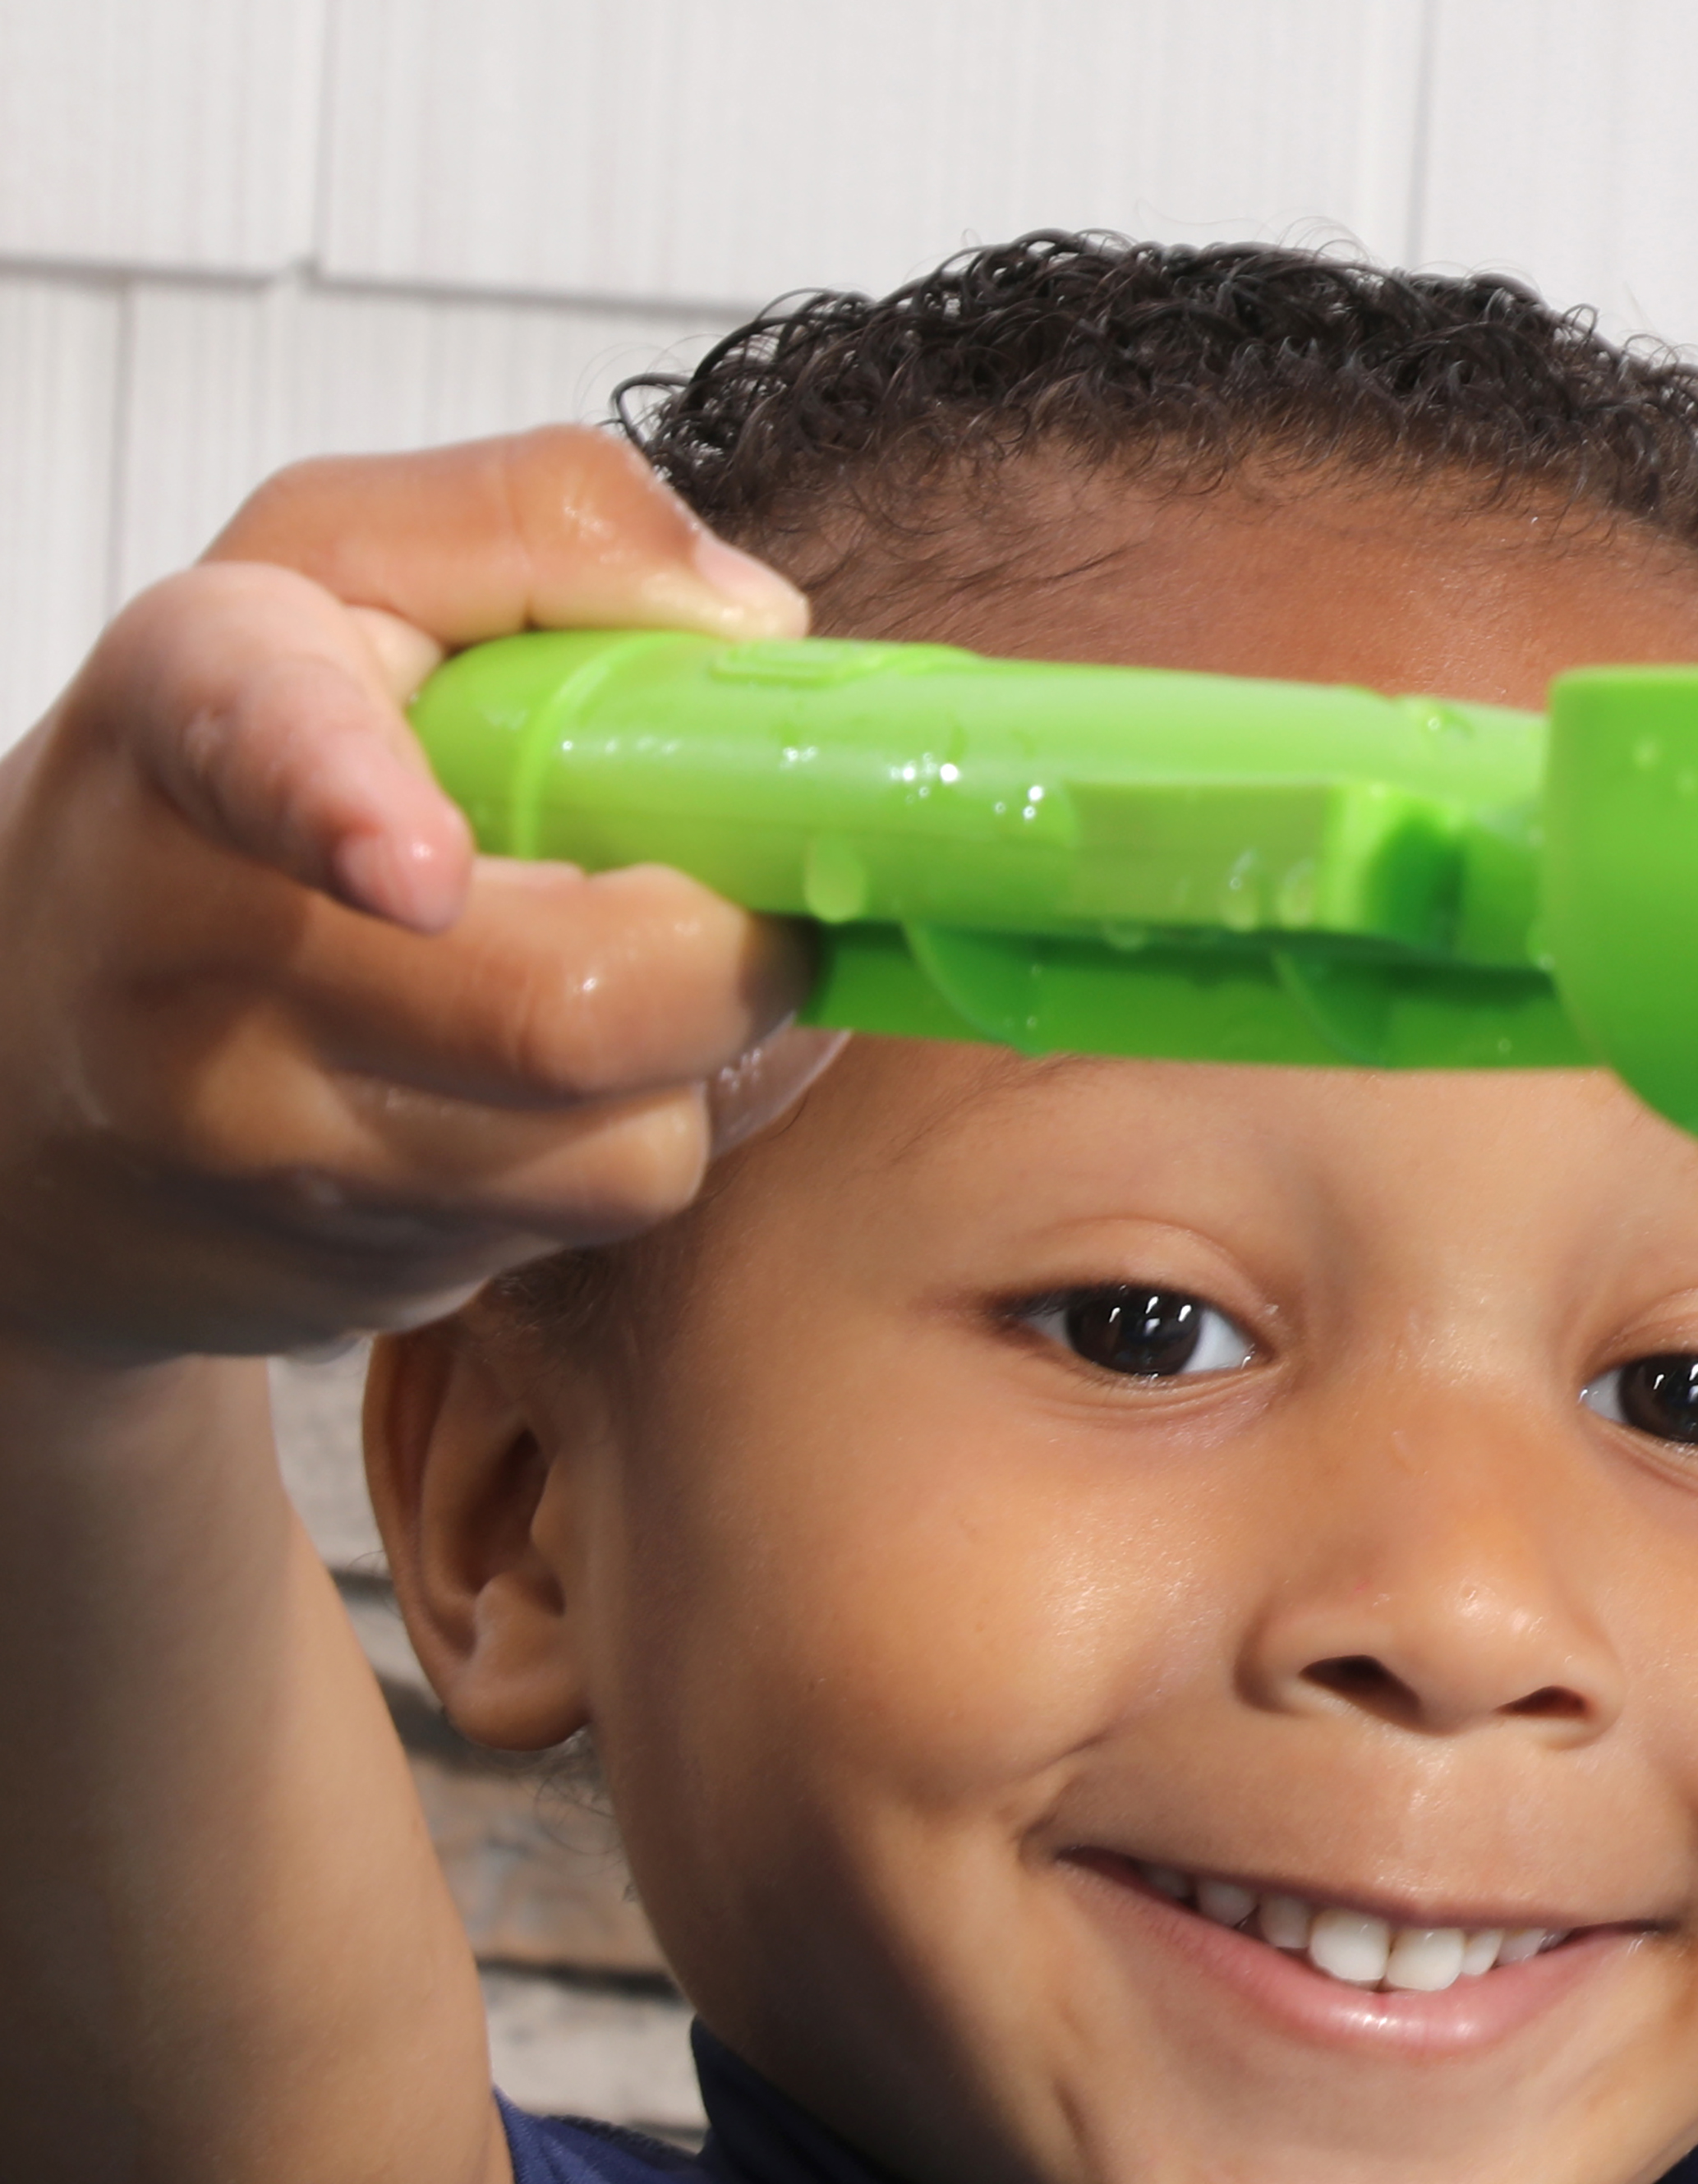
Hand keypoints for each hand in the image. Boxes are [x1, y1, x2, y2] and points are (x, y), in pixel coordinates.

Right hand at [0, 426, 838, 1362]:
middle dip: (728, 958)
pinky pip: (607, 1214)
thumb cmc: (235, 790)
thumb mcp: (338, 582)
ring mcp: (272, 1137)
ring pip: (620, 1147)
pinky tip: (585, 1079)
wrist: (46, 1070)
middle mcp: (204, 944)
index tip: (416, 867)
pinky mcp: (365, 1266)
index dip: (348, 801)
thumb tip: (751, 621)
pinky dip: (656, 1133)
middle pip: (553, 1013)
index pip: (257, 744)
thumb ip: (539, 527)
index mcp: (195, 713)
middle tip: (741, 898)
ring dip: (702, 1063)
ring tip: (633, 979)